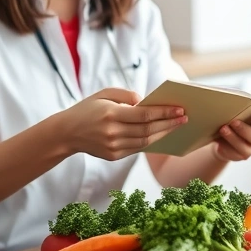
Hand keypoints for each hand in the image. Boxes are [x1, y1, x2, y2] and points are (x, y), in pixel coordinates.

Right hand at [57, 88, 186, 160]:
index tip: (180, 109)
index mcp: (110, 114)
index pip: (144, 115)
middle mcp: (112, 132)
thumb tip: (147, 103)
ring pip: (145, 142)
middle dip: (169, 124)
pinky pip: (137, 149)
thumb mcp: (104, 94)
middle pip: (148, 130)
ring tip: (176, 126)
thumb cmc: (87, 109)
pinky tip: (160, 135)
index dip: (164, 113)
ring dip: (163, 134)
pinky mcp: (113, 156)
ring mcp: (112, 147)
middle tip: (184, 118)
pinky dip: (150, 142)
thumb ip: (127, 96)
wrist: (66, 133)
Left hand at [212, 79, 250, 162]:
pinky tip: (219, 140)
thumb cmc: (239, 117)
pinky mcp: (239, 156)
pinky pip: (234, 153)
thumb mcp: (249, 105)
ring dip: (236, 136)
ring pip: (248, 144)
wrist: (220, 138)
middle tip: (248, 114)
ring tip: (225, 127)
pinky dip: (226, 146)